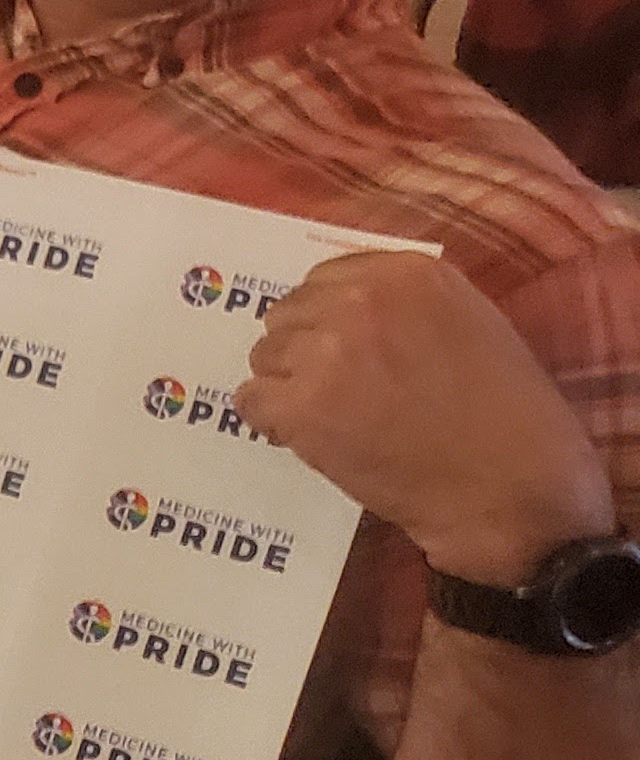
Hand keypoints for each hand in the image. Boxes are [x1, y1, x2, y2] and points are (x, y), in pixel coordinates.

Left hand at [242, 251, 612, 581]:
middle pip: (286, 315)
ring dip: (287, 386)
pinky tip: (308, 437)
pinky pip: (251, 402)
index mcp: (405, 274)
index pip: (323, 280)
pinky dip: (269, 421)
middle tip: (335, 389)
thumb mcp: (468, 323)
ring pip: (264, 358)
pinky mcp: (301, 407)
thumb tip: (339, 307)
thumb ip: (403, 304)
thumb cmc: (505, 412)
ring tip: (332, 417)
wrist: (509, 486)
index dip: (325, 318)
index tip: (339, 346)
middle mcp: (359, 301)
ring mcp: (326, 353)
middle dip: (302, 350)